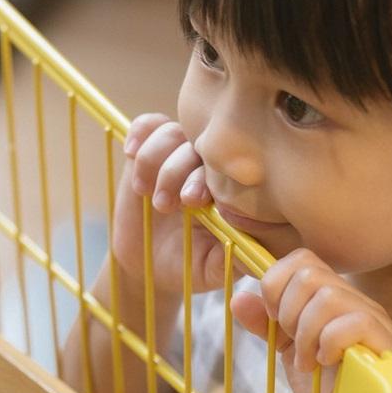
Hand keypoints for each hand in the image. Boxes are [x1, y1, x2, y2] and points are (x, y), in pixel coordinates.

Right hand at [111, 113, 228, 294]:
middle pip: (199, 144)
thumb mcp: (213, 268)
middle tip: (170, 204)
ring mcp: (178, 154)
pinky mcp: (149, 150)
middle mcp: (206, 166)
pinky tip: (131, 153)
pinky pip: (148, 124)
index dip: (208, 177)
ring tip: (147, 193)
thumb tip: (260, 247)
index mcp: (229, 189)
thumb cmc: (187, 265)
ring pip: (172, 133)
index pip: (228, 165)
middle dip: (179, 171)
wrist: (146, 265)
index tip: (195, 203)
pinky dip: (140, 135)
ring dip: (155, 161)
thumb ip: (235, 257)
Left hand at [230, 249, 391, 392]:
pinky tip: (326, 364)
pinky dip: (327, 344)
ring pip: (328, 296)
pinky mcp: (387, 342)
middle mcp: (357, 300)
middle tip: (293, 344)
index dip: (276, 284)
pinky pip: (352, 322)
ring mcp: (376, 319)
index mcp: (334, 296)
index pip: (302, 259)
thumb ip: (265, 323)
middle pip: (310, 273)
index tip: (273, 320)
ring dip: (305, 332)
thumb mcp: (286, 350)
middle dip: (288, 312)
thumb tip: (238, 298)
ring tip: (308, 361)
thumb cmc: (323, 389)